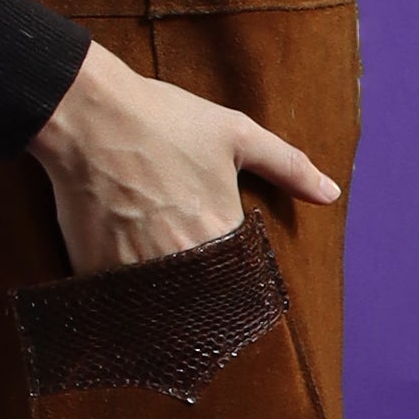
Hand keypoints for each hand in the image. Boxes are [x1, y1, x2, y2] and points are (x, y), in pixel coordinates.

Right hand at [25, 40, 342, 276]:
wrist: (88, 115)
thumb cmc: (163, 119)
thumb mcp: (236, 133)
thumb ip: (288, 166)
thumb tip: (330, 193)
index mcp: (221, 232)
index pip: (242, 278)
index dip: (236, 272)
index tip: (226, 263)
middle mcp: (183, 261)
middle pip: (202, 297)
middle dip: (199, 287)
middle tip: (183, 258)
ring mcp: (138, 269)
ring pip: (160, 303)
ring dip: (164, 292)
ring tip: (154, 264)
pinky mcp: (98, 271)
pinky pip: (119, 298)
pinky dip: (125, 289)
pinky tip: (121, 262)